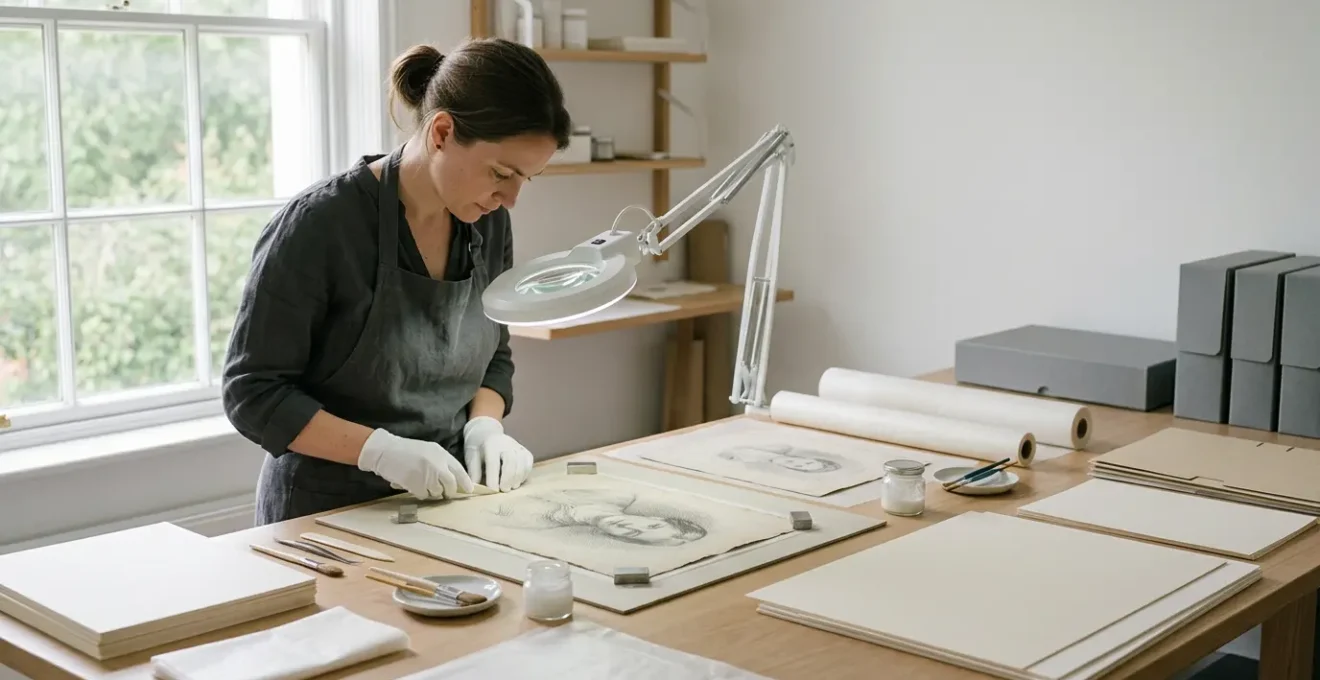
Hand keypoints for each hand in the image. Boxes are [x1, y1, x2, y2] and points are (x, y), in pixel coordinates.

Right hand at [357, 429, 473, 499]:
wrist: (385, 451)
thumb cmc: (405, 450)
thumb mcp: (427, 450)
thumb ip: (440, 462)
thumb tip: (452, 478)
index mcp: (441, 454)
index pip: (459, 470)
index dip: (465, 482)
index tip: (469, 490)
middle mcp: (437, 465)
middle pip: (451, 485)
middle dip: (450, 492)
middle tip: (447, 494)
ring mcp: (427, 476)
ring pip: (437, 492)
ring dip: (433, 493)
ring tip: (423, 485)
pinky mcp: (417, 485)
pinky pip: (424, 496)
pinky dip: (421, 494)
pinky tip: (414, 486)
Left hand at [463, 416, 532, 491]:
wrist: (487, 432)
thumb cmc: (478, 447)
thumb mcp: (471, 457)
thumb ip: (474, 472)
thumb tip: (475, 489)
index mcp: (490, 444)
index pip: (493, 462)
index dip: (493, 477)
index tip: (493, 490)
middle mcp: (505, 443)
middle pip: (510, 461)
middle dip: (508, 478)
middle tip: (504, 490)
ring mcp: (516, 446)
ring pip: (521, 462)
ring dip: (517, 477)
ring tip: (511, 487)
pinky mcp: (524, 450)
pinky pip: (528, 462)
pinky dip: (524, 473)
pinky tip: (518, 481)